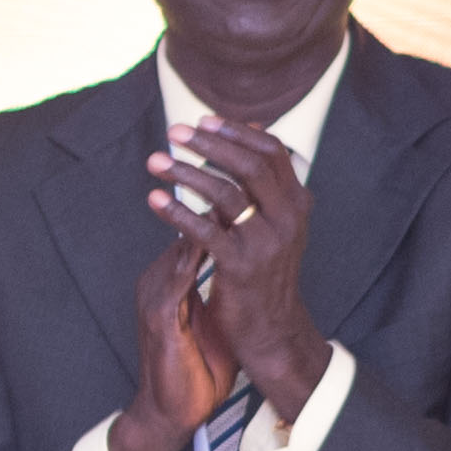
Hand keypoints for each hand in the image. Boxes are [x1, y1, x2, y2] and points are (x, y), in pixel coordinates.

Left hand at [151, 115, 329, 419]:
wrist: (271, 330)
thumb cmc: (265, 273)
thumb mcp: (274, 223)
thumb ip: (262, 182)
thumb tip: (253, 128)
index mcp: (297, 203)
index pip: (271, 152)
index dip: (237, 133)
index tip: (203, 121)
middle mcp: (287, 218)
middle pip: (250, 165)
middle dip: (209, 144)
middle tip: (175, 133)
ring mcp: (266, 242)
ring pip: (225, 193)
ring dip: (186, 173)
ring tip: (155, 162)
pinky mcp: (241, 266)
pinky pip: (204, 231)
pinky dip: (176, 212)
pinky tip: (154, 199)